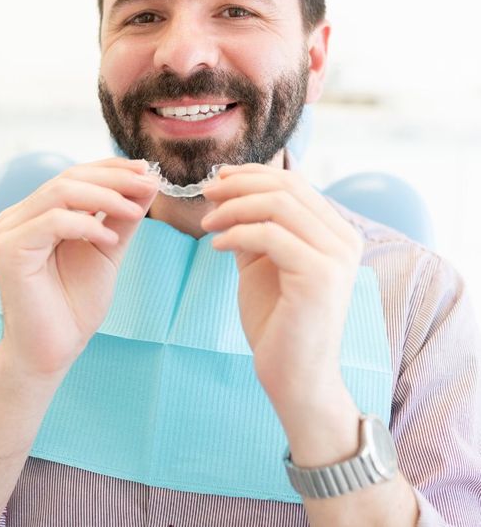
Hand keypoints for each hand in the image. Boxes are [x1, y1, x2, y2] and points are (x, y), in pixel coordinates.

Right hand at [0, 157, 158, 380]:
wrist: (53, 351)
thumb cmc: (74, 304)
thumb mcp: (107, 250)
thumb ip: (121, 217)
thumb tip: (148, 182)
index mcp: (38, 213)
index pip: (75, 175)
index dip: (112, 169)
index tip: (147, 171)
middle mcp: (20, 216)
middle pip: (69, 177)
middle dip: (114, 178)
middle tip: (149, 184)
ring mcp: (10, 231)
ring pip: (60, 192)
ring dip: (105, 197)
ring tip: (136, 211)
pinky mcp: (10, 250)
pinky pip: (53, 221)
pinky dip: (87, 225)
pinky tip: (109, 240)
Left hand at [200, 163, 362, 419]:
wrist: (293, 376)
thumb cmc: (276, 320)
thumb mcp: (261, 262)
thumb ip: (254, 227)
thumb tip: (228, 189)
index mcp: (334, 232)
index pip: (293, 183)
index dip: (252, 174)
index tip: (218, 180)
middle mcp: (343, 239)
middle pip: (286, 187)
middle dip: (239, 185)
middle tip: (206, 194)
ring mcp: (336, 257)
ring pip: (278, 205)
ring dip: (233, 208)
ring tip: (207, 224)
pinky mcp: (320, 276)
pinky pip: (270, 236)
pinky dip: (237, 234)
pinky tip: (216, 247)